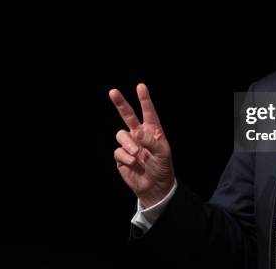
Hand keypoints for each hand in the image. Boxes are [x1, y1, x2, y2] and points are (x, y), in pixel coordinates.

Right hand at [110, 83, 174, 207]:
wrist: (154, 188)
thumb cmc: (162, 168)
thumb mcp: (163, 153)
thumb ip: (151, 141)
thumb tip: (136, 132)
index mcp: (153, 131)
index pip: (148, 112)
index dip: (144, 99)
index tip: (140, 86)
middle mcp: (139, 135)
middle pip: (127, 115)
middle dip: (120, 103)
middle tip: (112, 91)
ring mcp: (129, 145)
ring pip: (121, 135)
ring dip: (128, 144)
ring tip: (137, 154)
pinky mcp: (121, 157)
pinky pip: (118, 151)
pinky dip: (125, 157)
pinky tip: (133, 163)